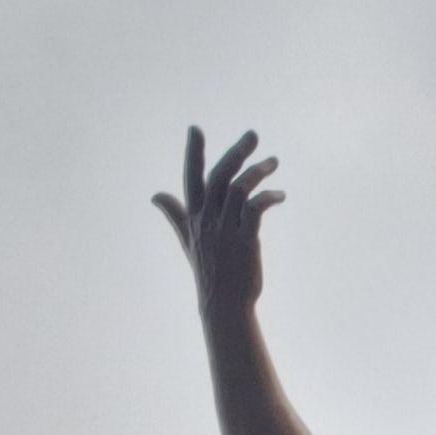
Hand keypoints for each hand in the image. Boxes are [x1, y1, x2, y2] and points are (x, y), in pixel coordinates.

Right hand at [152, 126, 284, 323]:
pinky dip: (268, 197)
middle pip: (219, 177)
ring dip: (258, 171)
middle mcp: (208, 221)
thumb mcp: (187, 241)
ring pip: (239, 188)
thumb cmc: (208, 273)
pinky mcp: (245, 241)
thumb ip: (174, 215)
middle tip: (253, 135)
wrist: (224, 305)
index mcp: (194, 218)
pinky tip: (280, 195)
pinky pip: (255, 208)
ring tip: (274, 162)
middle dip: (236, 152)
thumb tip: (155, 196)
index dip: (193, 153)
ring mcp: (225, 230)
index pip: (191, 179)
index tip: (195, 129)